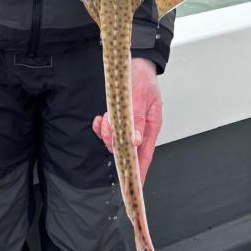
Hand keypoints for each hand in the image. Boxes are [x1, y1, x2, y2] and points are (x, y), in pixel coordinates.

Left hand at [91, 57, 161, 185]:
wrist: (135, 63)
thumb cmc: (142, 79)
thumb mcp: (141, 98)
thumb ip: (138, 120)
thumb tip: (136, 142)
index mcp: (150, 128)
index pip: (144, 156)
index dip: (139, 172)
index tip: (133, 186)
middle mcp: (139, 129)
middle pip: (125, 149)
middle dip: (114, 142)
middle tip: (108, 128)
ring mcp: (128, 124)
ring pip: (114, 139)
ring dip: (106, 132)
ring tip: (105, 118)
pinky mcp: (118, 117)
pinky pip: (107, 128)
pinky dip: (101, 125)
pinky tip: (99, 118)